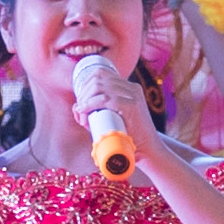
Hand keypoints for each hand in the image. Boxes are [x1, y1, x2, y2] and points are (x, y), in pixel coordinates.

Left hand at [69, 49, 158, 163]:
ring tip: (81, 114)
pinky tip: (83, 110)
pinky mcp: (132, 106)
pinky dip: (90, 104)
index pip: (101, 73)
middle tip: (79, 110)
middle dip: (83, 93)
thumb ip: (93, 113)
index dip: (85, 84)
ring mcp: (133, 95)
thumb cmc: (127, 137)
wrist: (147, 150)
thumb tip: (75, 106)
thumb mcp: (110, 120)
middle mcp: (131, 87)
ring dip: (85, 99)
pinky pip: (105, 99)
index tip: (80, 101)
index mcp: (128, 87)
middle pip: (98, 78)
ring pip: (99, 86)